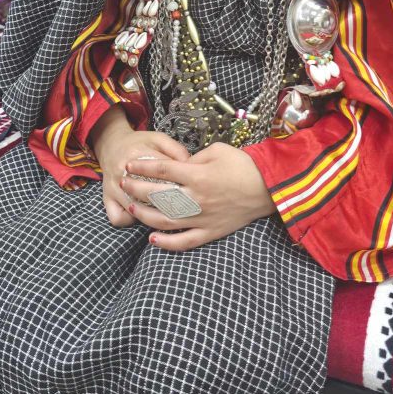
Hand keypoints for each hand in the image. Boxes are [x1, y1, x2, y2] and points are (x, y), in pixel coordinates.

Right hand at [90, 106, 189, 227]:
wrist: (112, 145)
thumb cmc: (140, 144)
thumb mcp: (159, 139)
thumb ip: (176, 150)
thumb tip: (191, 166)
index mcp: (137, 155)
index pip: (163, 173)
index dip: (180, 180)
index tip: (191, 185)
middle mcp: (123, 173)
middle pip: (149, 195)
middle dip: (168, 201)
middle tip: (181, 202)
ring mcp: (113, 189)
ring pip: (134, 210)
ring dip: (150, 214)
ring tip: (163, 211)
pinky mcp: (107, 199)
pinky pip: (118, 218)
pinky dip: (129, 220)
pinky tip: (140, 215)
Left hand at [121, 141, 276, 250]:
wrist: (268, 188)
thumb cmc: (243, 165)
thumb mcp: (218, 150)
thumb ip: (194, 158)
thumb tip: (178, 166)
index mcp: (198, 175)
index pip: (162, 170)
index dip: (142, 167)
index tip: (129, 165)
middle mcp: (196, 198)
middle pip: (158, 195)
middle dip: (136, 189)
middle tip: (124, 183)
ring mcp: (202, 218)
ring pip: (166, 221)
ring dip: (145, 215)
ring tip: (132, 207)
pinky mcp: (210, 232)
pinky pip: (185, 242)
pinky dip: (167, 243)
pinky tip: (152, 239)